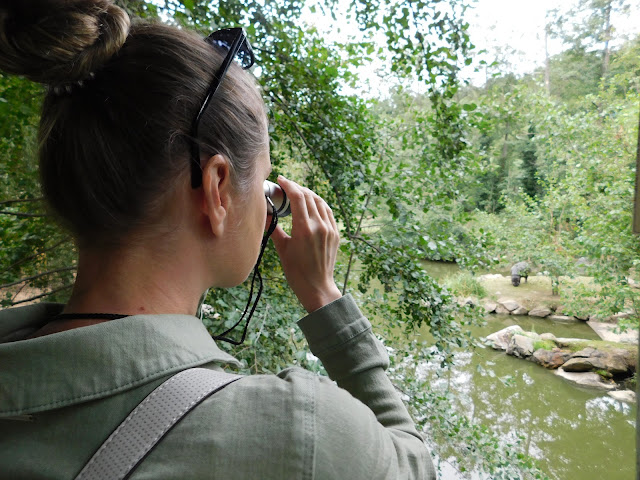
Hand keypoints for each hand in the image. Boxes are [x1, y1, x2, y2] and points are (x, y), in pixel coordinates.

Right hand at [270, 176, 341, 311]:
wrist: (317, 287)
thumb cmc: (296, 271)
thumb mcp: (282, 249)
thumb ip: (273, 228)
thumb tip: (263, 214)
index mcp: (304, 229)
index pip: (298, 197)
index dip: (289, 185)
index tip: (281, 180)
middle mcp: (319, 226)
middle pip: (309, 196)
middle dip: (296, 188)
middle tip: (286, 186)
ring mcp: (330, 229)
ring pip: (320, 202)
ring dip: (309, 194)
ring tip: (298, 193)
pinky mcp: (336, 233)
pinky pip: (328, 211)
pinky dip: (319, 204)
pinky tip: (312, 203)